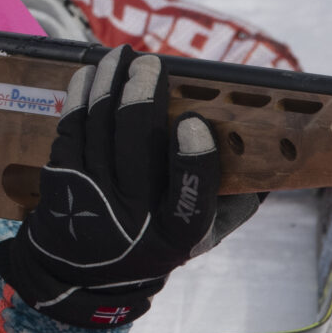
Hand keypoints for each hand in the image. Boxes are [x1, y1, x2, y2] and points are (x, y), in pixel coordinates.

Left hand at [0, 47, 218, 327]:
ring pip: (100, 128)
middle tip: (150, 64)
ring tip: (122, 56)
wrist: (80, 276)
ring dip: (110, 84)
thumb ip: (233, 205)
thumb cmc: (153, 244)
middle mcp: (130, 218)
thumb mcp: (198, 239)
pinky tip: (92, 73)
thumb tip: (270, 163)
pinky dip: (81, 95)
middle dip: (143, 95)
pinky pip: (71, 128)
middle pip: (136, 147)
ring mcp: (90, 198)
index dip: (194, 159)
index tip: (193, 121)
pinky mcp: (61, 181)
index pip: (191, 201)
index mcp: (175, 236)